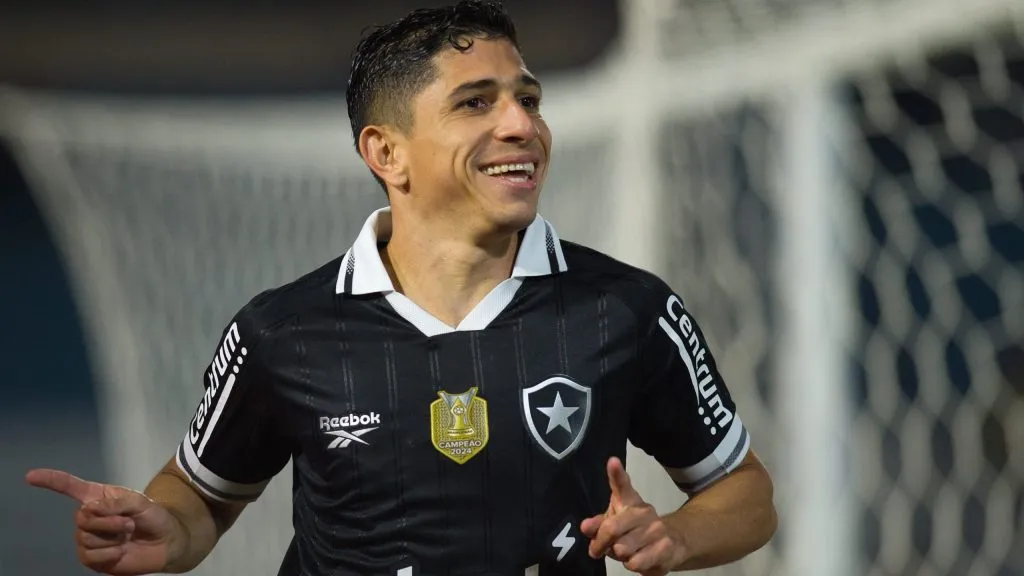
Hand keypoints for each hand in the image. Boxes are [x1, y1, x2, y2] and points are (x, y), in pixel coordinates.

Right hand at [26, 468, 180, 574]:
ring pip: (86, 538)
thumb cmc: (153, 517)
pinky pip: (90, 556)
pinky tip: (121, 551)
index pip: (71, 487)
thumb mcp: (140, 502)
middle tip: (129, 523)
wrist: (165, 542)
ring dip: (112, 537)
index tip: (31, 476)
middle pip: (81, 517)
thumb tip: (92, 509)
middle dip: (109, 521)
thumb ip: (117, 502)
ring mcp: (88, 538)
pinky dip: (110, 553)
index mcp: (99, 497)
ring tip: (127, 535)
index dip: (51, 481)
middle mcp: (89, 517)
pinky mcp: (92, 558)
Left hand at [580, 457, 685, 574]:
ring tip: (627, 551)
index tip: (613, 462)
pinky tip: (639, 558)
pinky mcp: (665, 547)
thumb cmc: (635, 530)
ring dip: (619, 556)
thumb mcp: (614, 524)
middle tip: (598, 549)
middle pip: (611, 528)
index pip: (622, 485)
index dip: (617, 473)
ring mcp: (656, 529)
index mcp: (630, 501)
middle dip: (601, 543)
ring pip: (622, 549)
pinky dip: (631, 565)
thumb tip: (585, 527)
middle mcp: (644, 511)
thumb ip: (598, 525)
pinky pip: (635, 563)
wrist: (673, 542)